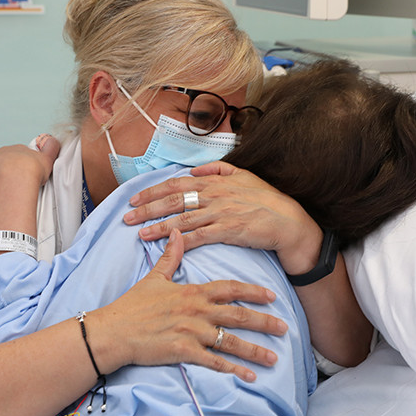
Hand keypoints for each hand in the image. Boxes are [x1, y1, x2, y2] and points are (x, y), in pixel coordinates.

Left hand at [0, 134, 59, 185]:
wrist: (19, 175)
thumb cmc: (34, 170)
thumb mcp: (48, 159)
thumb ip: (52, 149)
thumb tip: (55, 139)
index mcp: (20, 149)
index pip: (17, 152)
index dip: (19, 161)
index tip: (21, 170)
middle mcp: (5, 151)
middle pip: (2, 155)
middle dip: (3, 163)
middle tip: (8, 177)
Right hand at [94, 230, 287, 382]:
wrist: (114, 330)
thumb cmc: (132, 305)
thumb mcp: (154, 278)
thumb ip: (170, 257)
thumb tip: (176, 232)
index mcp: (192, 292)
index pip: (230, 288)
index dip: (252, 292)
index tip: (272, 296)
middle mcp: (197, 311)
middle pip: (238, 314)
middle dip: (264, 322)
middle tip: (285, 328)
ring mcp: (191, 331)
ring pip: (230, 340)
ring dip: (254, 350)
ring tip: (274, 358)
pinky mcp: (183, 351)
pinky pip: (214, 362)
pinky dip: (233, 369)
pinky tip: (249, 377)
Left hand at [123, 161, 322, 275]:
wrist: (289, 221)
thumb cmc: (267, 199)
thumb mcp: (244, 175)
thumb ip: (218, 169)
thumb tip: (194, 169)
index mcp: (215, 181)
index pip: (176, 184)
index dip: (153, 191)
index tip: (135, 198)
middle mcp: (214, 195)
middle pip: (173, 200)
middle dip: (147, 209)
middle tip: (127, 217)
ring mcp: (220, 213)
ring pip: (181, 218)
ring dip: (158, 226)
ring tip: (139, 233)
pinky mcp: (228, 231)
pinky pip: (199, 236)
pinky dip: (180, 240)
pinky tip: (166, 245)